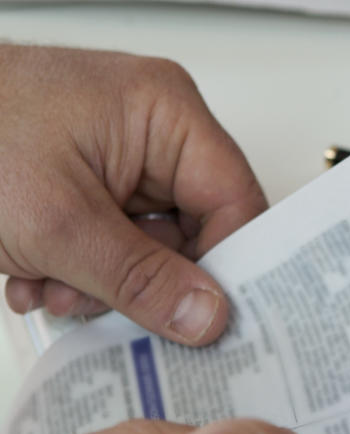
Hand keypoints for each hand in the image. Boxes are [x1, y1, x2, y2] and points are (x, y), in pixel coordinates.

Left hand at [0, 45, 266, 344]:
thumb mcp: (57, 224)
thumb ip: (141, 278)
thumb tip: (211, 318)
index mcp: (167, 112)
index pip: (235, 200)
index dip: (227, 265)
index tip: (209, 321)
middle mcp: (153, 126)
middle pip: (194, 228)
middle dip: (145, 279)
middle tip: (99, 308)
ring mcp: (117, 150)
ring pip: (148, 242)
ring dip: (101, 281)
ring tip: (46, 287)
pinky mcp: (85, 173)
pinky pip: (112, 236)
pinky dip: (76, 267)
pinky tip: (30, 272)